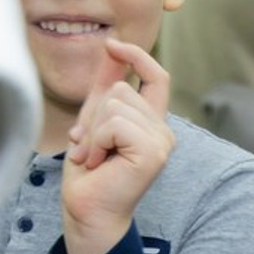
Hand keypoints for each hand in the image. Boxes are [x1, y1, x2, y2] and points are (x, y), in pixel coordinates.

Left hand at [61, 39, 174, 253]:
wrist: (88, 207)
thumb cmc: (91, 171)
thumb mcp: (94, 120)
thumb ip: (105, 87)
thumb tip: (110, 47)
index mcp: (153, 124)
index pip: (157, 78)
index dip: (137, 56)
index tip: (112, 46)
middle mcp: (164, 132)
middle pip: (124, 90)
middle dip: (95, 116)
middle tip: (91, 147)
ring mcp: (162, 142)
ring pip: (118, 105)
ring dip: (94, 131)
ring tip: (94, 157)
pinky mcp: (153, 153)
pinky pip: (116, 124)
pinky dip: (98, 141)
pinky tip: (100, 162)